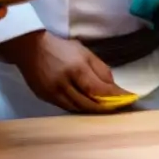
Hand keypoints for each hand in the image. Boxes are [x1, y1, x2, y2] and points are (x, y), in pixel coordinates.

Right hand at [0, 31, 132, 113]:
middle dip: (105, 107)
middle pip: (89, 103)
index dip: (114, 96)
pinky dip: (78, 108)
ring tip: (105, 110)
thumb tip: (113, 86)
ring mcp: (53, 92)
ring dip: (92, 110)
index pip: (99, 89)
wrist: (31, 49)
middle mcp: (65, 83)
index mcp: (77, 68)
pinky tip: (86, 107)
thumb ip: (100, 69)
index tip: (127, 99)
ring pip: (77, 108)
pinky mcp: (45, 98)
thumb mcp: (85, 52)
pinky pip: (66, 107)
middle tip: (118, 108)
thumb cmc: (62, 48)